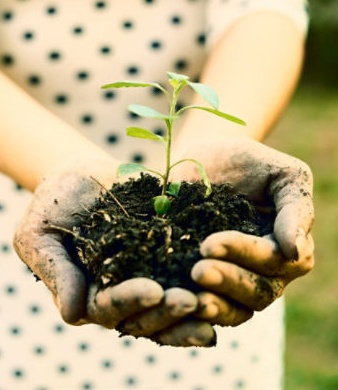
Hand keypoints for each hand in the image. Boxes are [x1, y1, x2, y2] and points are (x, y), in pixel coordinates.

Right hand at [13, 159, 215, 345]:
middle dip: (168, 312)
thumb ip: (54, 271)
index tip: (154, 291)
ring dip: (193, 308)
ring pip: (170, 303)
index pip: (109, 308)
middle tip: (192, 301)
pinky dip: (205, 283)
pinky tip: (228, 283)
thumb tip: (72, 314)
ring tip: (215, 304)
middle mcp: (121, 291)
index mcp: (89, 292)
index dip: (130, 302)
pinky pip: (187, 273)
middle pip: (145, 315)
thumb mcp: (40, 234)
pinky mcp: (166, 254)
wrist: (82, 174)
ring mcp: (146, 274)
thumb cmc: (54, 201)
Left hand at [171, 138, 314, 323]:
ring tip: (190, 297)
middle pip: (258, 291)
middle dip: (227, 281)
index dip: (245, 254)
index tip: (208, 244)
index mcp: (286, 245)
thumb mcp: (280, 174)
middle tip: (197, 271)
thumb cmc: (245, 163)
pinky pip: (210, 305)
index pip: (274, 260)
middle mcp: (267, 270)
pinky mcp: (210, 282)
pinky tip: (176, 305)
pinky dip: (196, 310)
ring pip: (238, 308)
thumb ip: (295, 207)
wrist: (205, 162)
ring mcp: (238, 278)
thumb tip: (296, 249)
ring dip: (215, 305)